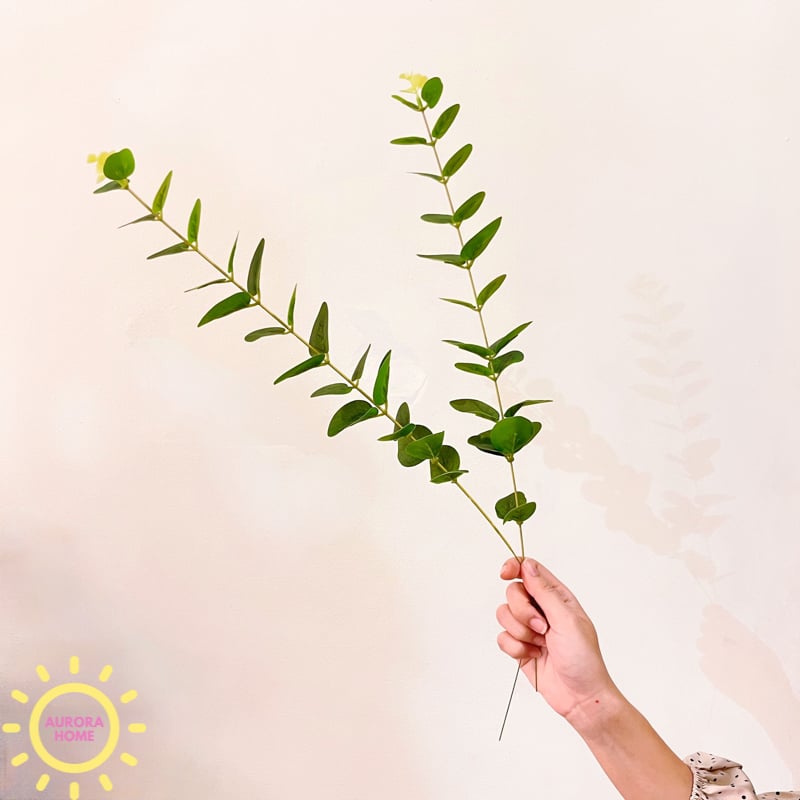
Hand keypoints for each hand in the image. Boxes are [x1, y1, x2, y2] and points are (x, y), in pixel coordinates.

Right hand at [497, 558, 618, 719]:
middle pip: (513, 592)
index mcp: (556, 596)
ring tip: (540, 644)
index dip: (514, 567)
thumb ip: (545, 592)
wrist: (580, 697)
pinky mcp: (519, 646)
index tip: (505, 574)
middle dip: (522, 611)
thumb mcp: (567, 620)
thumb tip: (527, 565)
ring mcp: (529, 628)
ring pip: (504, 614)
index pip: (529, 569)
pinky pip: (502, 637)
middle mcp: (541, 609)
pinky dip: (515, 648)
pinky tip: (533, 656)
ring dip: (520, 632)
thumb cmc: (584, 658)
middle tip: (542, 628)